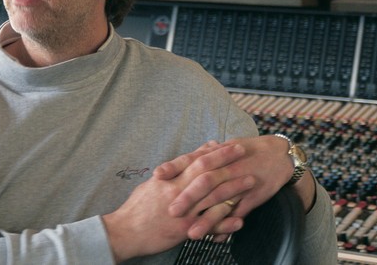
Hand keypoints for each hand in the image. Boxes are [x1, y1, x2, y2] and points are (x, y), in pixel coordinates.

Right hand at [102, 142, 247, 262]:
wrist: (125, 232)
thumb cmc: (136, 209)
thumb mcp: (151, 186)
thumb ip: (168, 175)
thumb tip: (182, 164)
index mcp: (168, 180)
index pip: (193, 160)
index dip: (212, 151)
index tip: (227, 144)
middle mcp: (177, 191)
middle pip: (206, 172)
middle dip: (226, 161)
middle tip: (243, 152)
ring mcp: (183, 211)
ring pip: (213, 196)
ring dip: (234, 188)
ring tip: (251, 180)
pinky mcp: (184, 230)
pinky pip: (210, 225)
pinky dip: (226, 222)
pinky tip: (241, 219)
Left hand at [155, 135, 313, 238]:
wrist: (278, 155)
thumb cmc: (246, 151)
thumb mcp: (222, 148)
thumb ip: (201, 156)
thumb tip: (182, 163)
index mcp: (217, 155)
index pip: (192, 159)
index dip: (174, 166)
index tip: (157, 175)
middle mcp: (228, 168)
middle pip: (205, 181)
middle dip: (188, 197)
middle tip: (171, 211)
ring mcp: (242, 182)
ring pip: (222, 202)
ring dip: (207, 218)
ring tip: (192, 233)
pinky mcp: (254, 197)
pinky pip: (240, 213)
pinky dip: (229, 226)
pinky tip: (217, 238)